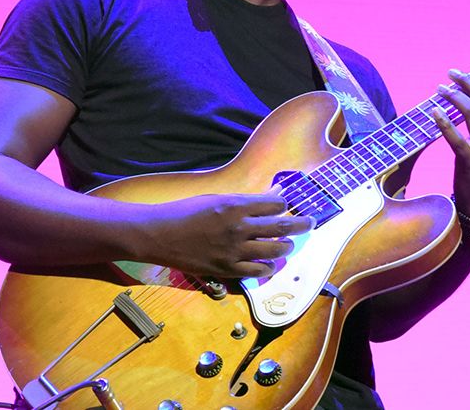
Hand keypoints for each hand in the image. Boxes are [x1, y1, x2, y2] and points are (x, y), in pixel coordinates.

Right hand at [145, 192, 313, 277]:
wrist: (159, 234)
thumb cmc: (184, 212)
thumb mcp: (215, 199)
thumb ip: (244, 201)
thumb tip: (270, 196)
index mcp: (235, 205)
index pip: (274, 204)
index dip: (285, 203)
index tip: (289, 204)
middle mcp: (239, 228)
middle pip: (282, 226)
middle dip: (301, 224)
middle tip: (310, 223)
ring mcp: (234, 251)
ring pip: (274, 251)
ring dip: (286, 247)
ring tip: (288, 244)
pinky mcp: (227, 269)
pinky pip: (257, 272)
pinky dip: (268, 268)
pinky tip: (269, 264)